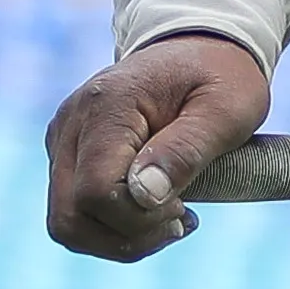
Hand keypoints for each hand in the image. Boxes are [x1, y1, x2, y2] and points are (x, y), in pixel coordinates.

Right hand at [45, 35, 271, 261]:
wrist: (198, 49)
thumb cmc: (220, 78)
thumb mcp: (226, 109)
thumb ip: (186, 150)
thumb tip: (143, 196)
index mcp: (107, 106)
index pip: (96, 192)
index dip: (140, 218)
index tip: (184, 207)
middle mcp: (71, 124)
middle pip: (69, 217)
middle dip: (126, 239)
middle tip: (179, 222)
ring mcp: (63, 140)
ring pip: (65, 223)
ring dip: (118, 239)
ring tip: (169, 221)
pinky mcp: (67, 156)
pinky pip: (74, 212)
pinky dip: (111, 228)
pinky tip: (154, 211)